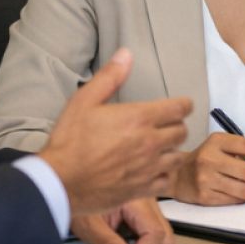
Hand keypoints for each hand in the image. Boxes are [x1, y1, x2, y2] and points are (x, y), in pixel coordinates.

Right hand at [39, 48, 190, 214]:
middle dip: (176, 126)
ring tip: (161, 148)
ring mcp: (149, 167)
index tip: (180, 106)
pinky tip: (154, 171)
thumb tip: (126, 54)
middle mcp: (150, 142)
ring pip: (179, 156)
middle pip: (182, 131)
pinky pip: (167, 181)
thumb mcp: (84, 101)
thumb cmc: (69, 141)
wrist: (60, 182)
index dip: (184, 105)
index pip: (180, 108)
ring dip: (172, 150)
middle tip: (166, 126)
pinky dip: (164, 175)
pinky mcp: (143, 188)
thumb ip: (109, 77)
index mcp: (140, 118)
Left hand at [70, 199, 174, 243]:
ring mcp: (149, 202)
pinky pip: (154, 225)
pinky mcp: (145, 205)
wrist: (70, 184)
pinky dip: (143, 236)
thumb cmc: (77, 200)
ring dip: (146, 243)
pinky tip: (124, 233)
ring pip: (163, 231)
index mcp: (138, 201)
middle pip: (166, 234)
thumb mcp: (90, 226)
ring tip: (124, 242)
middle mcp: (148, 200)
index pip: (156, 234)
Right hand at [174, 133, 244, 204]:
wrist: (178, 175)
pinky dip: (243, 198)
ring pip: (244, 190)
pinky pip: (234, 200)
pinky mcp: (204, 196)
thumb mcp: (224, 145)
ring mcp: (206, 179)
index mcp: (217, 141)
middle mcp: (210, 158)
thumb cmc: (206, 158)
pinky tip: (243, 194)